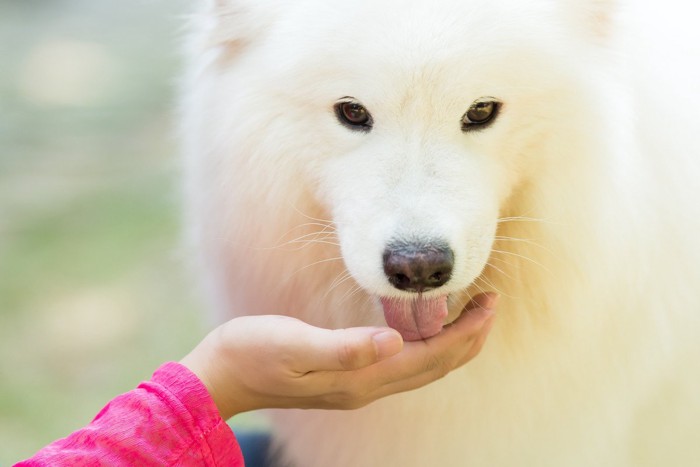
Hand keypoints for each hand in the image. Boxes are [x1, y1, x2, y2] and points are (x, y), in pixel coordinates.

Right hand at [180, 293, 497, 419]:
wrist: (221, 377)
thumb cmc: (252, 352)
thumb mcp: (294, 344)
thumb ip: (344, 347)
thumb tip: (395, 344)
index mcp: (361, 378)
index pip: (432, 358)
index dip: (466, 333)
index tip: (491, 304)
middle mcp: (366, 387)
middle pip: (435, 367)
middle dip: (469, 338)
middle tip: (491, 304)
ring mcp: (357, 385)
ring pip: (422, 368)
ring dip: (452, 343)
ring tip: (470, 314)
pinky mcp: (346, 377)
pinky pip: (403, 365)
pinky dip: (426, 346)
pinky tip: (424, 327)